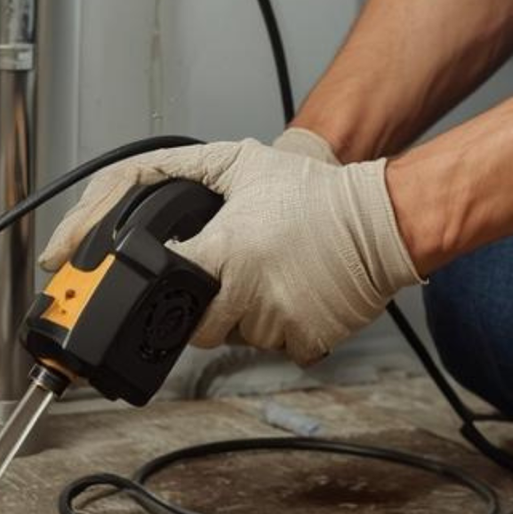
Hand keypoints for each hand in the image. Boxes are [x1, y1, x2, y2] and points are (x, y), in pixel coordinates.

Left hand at [38, 137, 419, 364]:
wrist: (380, 221)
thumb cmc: (315, 194)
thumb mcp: (241, 163)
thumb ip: (182, 169)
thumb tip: (131, 183)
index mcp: (227, 250)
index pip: (165, 288)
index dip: (161, 287)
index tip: (162, 283)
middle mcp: (248, 291)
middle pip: (196, 328)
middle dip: (201, 310)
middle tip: (223, 283)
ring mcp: (277, 322)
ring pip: (238, 339)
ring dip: (243, 319)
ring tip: (265, 281)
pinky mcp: (305, 342)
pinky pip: (277, 349)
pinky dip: (280, 332)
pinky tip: (291, 298)